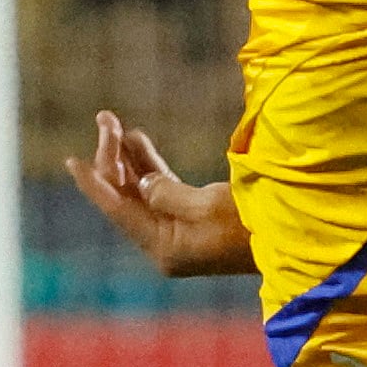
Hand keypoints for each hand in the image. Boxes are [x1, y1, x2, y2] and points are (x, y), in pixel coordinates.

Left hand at [67, 110, 253, 279]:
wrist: (296, 241)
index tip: (70, 160)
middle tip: (105, 120)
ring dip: (129, 160)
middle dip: (113, 159)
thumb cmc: (254, 224)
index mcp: (164, 246)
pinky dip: (150, 167)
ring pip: (142, 191)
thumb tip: (143, 181)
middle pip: (126, 197)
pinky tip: (139, 143)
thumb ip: (166, 192)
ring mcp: (179, 233)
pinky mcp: (195, 221)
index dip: (94, 181)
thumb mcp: (207, 205)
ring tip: (116, 126)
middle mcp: (165, 242)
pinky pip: (162, 191)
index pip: (118, 209)